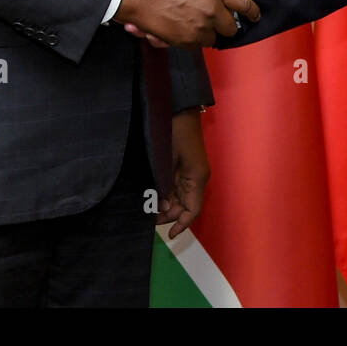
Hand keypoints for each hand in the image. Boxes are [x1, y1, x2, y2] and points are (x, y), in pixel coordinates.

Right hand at [114, 0, 257, 48]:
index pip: (244, 4)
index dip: (251, 11)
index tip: (255, 15)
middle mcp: (211, 10)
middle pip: (231, 27)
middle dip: (226, 25)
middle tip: (216, 20)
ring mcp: (200, 27)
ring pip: (213, 38)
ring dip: (207, 33)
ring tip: (192, 22)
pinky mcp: (186, 41)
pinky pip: (197, 45)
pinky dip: (190, 39)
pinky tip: (178, 28)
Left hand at [156, 109, 209, 238]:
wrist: (180, 110)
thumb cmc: (175, 133)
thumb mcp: (167, 161)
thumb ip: (165, 185)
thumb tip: (163, 207)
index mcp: (197, 178)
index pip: (193, 210)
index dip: (182, 224)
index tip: (171, 235)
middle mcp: (197, 178)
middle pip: (185, 206)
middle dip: (169, 215)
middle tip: (148, 219)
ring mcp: (192, 172)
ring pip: (181, 198)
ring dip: (167, 205)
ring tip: (148, 209)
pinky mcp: (185, 166)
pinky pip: (178, 186)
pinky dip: (167, 194)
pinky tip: (154, 196)